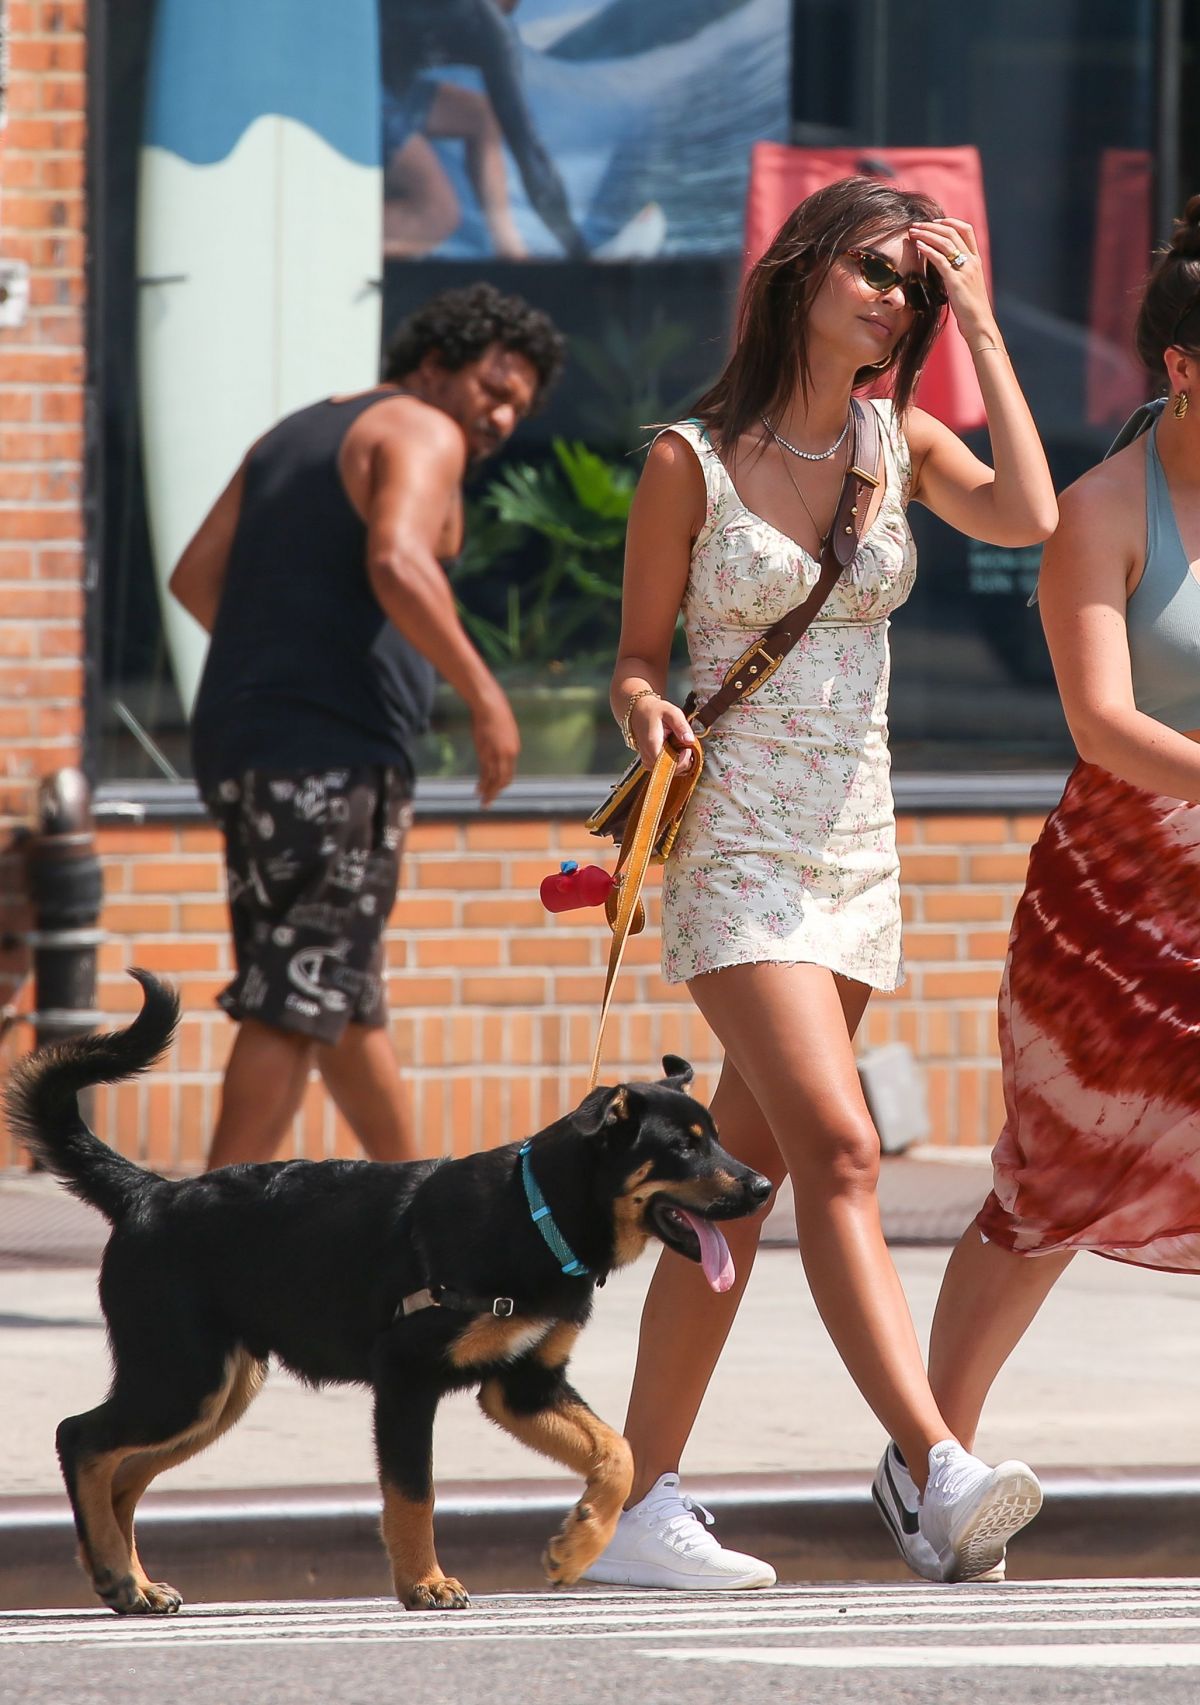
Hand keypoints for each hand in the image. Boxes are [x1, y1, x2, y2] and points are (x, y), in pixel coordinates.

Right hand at [469, 684, 519, 806]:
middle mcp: (507, 756)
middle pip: (503, 780)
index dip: (502, 784)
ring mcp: (496, 756)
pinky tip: (478, 790)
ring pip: (494, 780)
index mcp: (514, 750)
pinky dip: (482, 784)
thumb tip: (498, 748)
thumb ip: (503, 743)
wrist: (489, 706)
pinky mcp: (485, 753)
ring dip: (489, 793)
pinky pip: (485, 774)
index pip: (509, 773)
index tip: (495, 790)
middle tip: (488, 802)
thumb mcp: (504, 731)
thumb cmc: (496, 714)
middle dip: (496, 793)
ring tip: (483, 802)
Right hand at [628, 693, 697, 773]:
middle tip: (686, 747)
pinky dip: (672, 763)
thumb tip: (690, 740)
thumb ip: (681, 726)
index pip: (668, 765)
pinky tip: (676, 752)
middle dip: (682, 762)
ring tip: (681, 748)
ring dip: (678, 763)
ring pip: (666, 772)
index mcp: (652, 744)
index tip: (688, 749)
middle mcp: (647, 755)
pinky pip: (663, 769)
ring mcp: (647, 760)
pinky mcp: (649, 761)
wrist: (638, 710)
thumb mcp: (671, 712)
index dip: (682, 761)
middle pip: (669, 771)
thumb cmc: (653, 711)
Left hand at [909, 218, 995, 343]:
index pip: (966, 230)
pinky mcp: (956, 280)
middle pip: (952, 232)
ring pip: (945, 242)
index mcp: (976, 260)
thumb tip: (942, 266)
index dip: (950, 222)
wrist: (979, 324)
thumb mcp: (966, 285)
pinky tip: (918, 246)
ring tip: (913, 231)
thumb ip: (958, 272)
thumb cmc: (971, 310)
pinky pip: (940, 259)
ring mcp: (965, 269)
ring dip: (927, 234)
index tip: (934, 222)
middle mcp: (972, 261)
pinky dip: (928, 249)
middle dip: (932, 225)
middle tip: (916, 225)